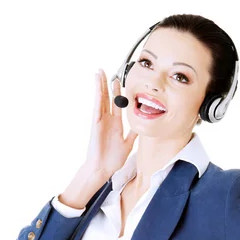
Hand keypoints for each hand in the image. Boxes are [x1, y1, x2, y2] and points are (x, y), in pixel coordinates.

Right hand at [59, 70, 138, 209]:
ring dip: (101, 84)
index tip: (125, 83)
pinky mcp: (96, 122)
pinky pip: (97, 104)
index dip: (122, 94)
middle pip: (110, 98)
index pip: (119, 105)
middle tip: (114, 73)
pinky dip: (97, 92)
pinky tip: (97, 82)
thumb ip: (134, 133)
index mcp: (116, 125)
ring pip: (102, 98)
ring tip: (101, 71)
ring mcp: (101, 120)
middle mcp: (108, 120)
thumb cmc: (113, 159)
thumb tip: (142, 125)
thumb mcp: (128, 144)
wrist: (103, 168)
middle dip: (111, 85)